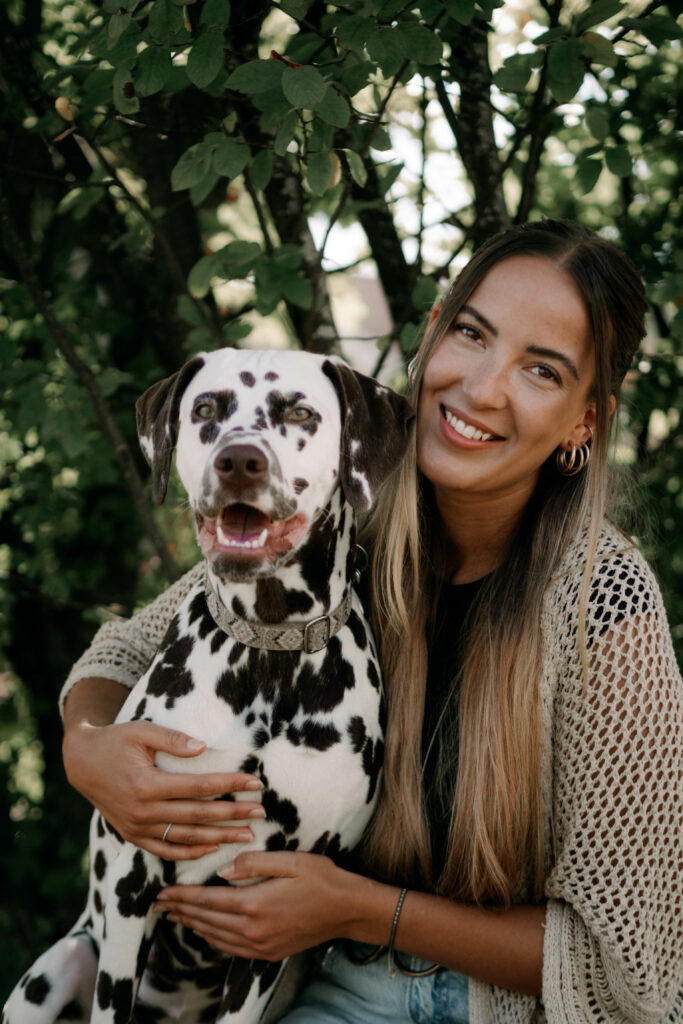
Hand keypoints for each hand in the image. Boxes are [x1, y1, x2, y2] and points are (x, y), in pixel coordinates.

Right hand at [62, 718, 264, 860]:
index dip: (229, 786)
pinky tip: (212, 849)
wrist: (81, 762)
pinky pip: (165, 850)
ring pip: (185, 838)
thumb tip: (203, 747)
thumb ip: (172, 739)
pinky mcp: (132, 835)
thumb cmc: (115, 741)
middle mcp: (142, 811)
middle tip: (260, 813)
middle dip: (232, 815)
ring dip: (219, 838)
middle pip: (198, 816)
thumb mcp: (141, 731)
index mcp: (146, 784)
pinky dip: (189, 853)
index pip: (199, 787)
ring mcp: (137, 827)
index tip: (254, 784)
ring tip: (246, 836)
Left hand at [155, 851, 355, 958]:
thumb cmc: (321, 878)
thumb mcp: (289, 860)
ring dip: (193, 925)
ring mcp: (261, 944)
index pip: (207, 900)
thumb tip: (222, 871)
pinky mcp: (269, 951)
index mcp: (254, 903)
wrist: (347, 909)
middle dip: (181, 911)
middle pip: (206, 920)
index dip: (182, 897)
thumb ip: (253, 863)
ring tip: (175, 916)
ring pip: (216, 936)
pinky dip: (213, 938)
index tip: (162, 892)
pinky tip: (205, 930)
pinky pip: (231, 947)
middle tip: (159, 905)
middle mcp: (253, 929)